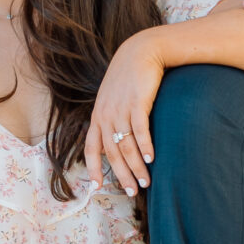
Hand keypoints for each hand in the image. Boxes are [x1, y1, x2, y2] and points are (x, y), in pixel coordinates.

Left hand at [84, 30, 164, 195]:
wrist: (141, 51)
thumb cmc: (129, 77)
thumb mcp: (113, 98)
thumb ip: (110, 119)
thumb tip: (113, 142)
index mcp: (98, 116)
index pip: (91, 148)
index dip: (93, 168)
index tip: (97, 187)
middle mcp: (106, 115)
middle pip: (112, 153)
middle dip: (122, 175)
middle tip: (131, 192)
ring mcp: (121, 109)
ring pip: (126, 146)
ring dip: (137, 167)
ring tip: (146, 182)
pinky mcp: (137, 103)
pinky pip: (140, 131)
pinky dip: (145, 147)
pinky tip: (151, 159)